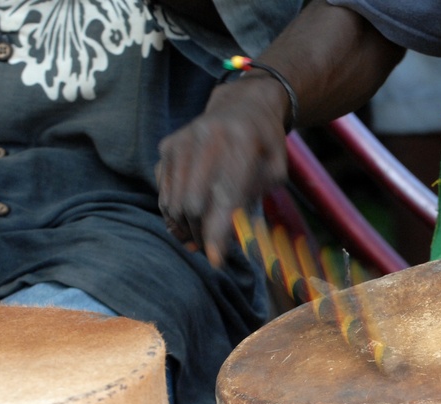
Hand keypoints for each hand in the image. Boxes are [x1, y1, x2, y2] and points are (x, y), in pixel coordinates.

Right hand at [157, 74, 288, 265]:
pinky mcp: (167, 147)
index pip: (224, 196)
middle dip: (201, 235)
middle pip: (192, 205)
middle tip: (213, 250)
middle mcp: (206, 138)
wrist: (243, 105)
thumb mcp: (276, 169)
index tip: (216, 261)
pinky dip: (174, 214)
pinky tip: (189, 222)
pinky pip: (163, 192)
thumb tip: (235, 237)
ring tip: (200, 240)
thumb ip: (258, 199)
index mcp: (241, 142)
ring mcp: (181, 141)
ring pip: (173, 202)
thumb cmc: (265, 144)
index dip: (217, 233)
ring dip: (185, 229)